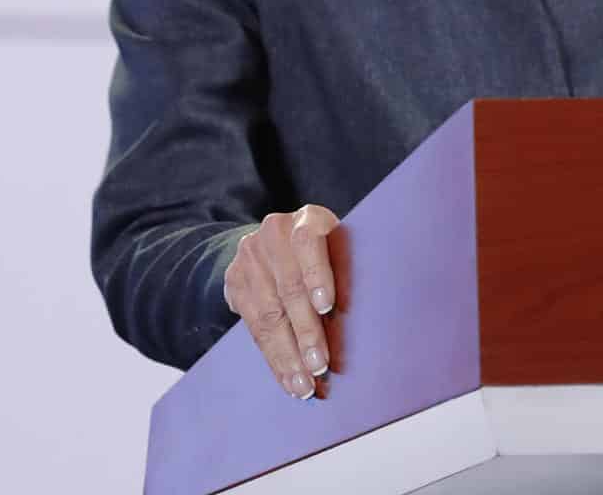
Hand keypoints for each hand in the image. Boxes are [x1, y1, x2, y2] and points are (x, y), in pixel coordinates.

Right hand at [223, 203, 340, 397]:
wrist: (275, 242)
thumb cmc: (326, 253)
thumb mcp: (338, 248)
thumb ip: (346, 269)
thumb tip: (367, 318)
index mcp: (308, 217)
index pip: (308, 242)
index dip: (317, 275)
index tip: (328, 306)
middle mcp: (274, 232)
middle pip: (289, 288)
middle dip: (306, 332)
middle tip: (320, 366)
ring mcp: (250, 257)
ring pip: (269, 315)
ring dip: (289, 356)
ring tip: (305, 385)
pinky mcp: (234, 282)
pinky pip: (254, 329)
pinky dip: (274, 359)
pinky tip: (288, 379)